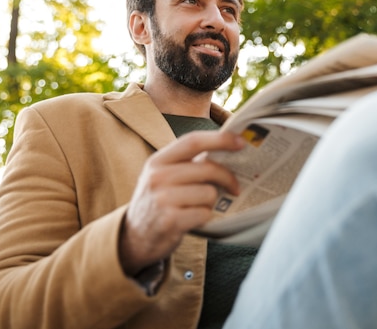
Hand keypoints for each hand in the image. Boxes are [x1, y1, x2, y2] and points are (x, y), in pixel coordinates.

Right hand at [118, 130, 243, 275]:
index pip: (192, 141)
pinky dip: (204, 217)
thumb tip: (228, 149)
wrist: (135, 237)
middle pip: (207, 168)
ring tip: (198, 206)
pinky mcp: (170, 221)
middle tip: (235, 187)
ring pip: (209, 193)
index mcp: (158, 160)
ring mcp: (162, 199)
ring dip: (211, 202)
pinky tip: (192, 219)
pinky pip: (204, 213)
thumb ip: (189, 162)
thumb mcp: (164, 176)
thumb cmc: (160, 201)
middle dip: (228, 177)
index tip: (241, 142)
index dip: (220, 139)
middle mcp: (157, 176)